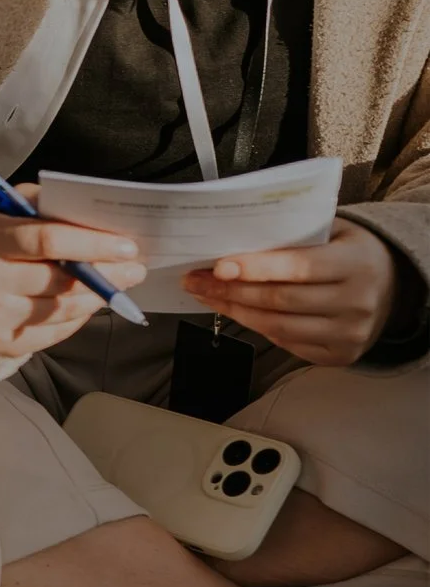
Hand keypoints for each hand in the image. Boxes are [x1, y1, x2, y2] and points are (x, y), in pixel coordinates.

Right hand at [0, 184, 145, 359]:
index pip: (47, 240)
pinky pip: (56, 332)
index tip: (126, 246)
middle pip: (62, 280)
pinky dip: (78, 317)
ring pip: (64, 309)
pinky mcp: (2, 342)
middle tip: (134, 268)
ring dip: (97, 297)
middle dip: (107, 274)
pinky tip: (86, 303)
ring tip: (115, 285)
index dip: (93, 244)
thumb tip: (94, 215)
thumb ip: (43, 205)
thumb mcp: (7, 211)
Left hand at [181, 220, 396, 367]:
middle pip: (280, 301)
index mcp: (355, 264)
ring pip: (278, 327)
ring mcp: (351, 333)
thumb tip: (234, 238)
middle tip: (194, 280)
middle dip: (230, 291)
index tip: (217, 267)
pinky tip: (236, 312)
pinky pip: (288, 344)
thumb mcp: (333, 232)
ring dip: (235, 312)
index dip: (254, 268)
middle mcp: (357, 302)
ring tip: (206, 296)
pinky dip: (257, 328)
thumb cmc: (349, 251)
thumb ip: (293, 235)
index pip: (297, 267)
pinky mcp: (341, 355)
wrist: (392, 285)